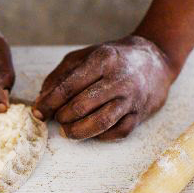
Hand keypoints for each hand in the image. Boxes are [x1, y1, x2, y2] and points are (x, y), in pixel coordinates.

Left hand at [34, 35, 174, 139]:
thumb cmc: (112, 59)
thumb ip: (60, 76)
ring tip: (67, 131)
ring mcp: (131, 98)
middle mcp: (119, 79)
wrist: (155, 61)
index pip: (68, 86)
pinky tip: (91, 131)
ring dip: (78, 131)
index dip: (49, 103)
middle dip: (62, 117)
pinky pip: (118, 132)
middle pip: (82, 106)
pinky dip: (100, 136)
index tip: (38, 112)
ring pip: (100, 123)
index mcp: (102, 60)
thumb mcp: (84, 56)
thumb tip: (41, 100)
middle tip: (56, 119)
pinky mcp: (140, 114)